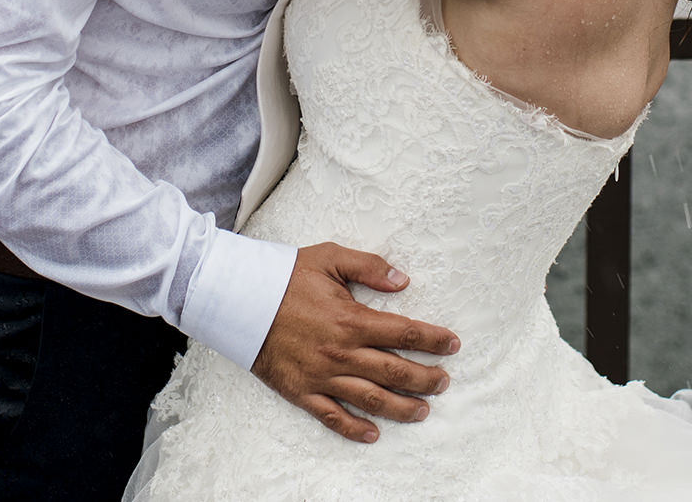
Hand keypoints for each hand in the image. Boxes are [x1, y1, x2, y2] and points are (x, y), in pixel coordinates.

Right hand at [252, 242, 459, 443]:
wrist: (238, 300)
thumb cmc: (284, 277)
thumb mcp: (329, 258)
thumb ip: (369, 267)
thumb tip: (402, 280)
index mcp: (352, 320)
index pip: (406, 334)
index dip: (434, 340)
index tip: (452, 344)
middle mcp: (342, 353)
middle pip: (396, 372)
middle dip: (426, 379)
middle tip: (444, 381)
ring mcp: (322, 376)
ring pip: (372, 399)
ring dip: (402, 408)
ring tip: (423, 410)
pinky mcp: (302, 392)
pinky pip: (333, 417)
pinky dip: (355, 429)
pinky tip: (374, 434)